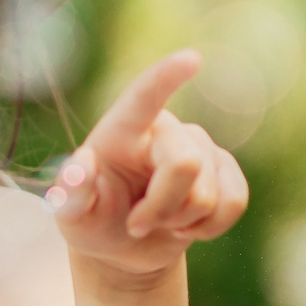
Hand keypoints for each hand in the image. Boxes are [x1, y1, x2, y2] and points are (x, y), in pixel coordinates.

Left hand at [46, 50, 247, 277]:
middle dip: (164, 208)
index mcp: (123, 129)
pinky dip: (211, 226)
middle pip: (185, 165)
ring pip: (211, 192)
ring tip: (159, 221)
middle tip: (136, 225)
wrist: (122, 246)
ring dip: (183, 221)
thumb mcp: (71, 215)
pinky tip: (187, 226)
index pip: (145, 97)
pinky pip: (235, 201)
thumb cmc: (93, 222)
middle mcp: (165, 130)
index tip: (191, 59)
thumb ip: (71, 194)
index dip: (167, 77)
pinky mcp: (224, 171)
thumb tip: (80, 167)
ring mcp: (199, 148)